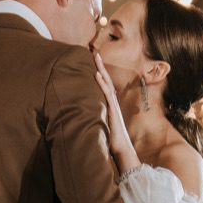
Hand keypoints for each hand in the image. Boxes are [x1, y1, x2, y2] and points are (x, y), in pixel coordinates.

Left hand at [92, 53, 137, 174]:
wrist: (120, 150)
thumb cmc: (110, 141)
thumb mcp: (99, 126)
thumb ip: (94, 119)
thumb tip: (82, 118)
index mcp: (109, 105)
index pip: (104, 85)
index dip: (99, 73)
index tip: (93, 62)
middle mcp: (112, 102)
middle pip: (106, 80)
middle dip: (100, 66)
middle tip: (94, 52)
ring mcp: (113, 105)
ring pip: (107, 83)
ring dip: (101, 69)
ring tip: (95, 56)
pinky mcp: (112, 110)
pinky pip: (106, 94)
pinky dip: (101, 83)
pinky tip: (96, 74)